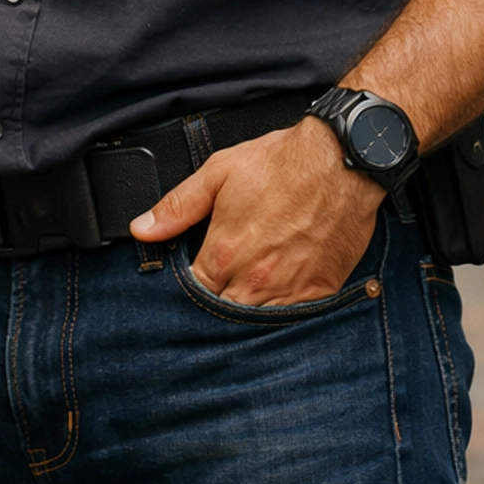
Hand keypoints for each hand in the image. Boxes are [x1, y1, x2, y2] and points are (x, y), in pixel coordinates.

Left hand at [132, 117, 384, 305]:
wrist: (343, 160)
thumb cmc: (282, 163)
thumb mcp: (219, 172)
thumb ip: (178, 206)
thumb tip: (141, 229)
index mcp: (224, 253)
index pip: (193, 293)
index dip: (190, 288)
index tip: (195, 277)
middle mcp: (254, 279)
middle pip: (223, 314)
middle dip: (218, 305)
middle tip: (222, 285)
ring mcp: (289, 290)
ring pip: (257, 323)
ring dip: (249, 311)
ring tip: (249, 290)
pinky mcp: (319, 291)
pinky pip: (294, 319)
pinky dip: (283, 311)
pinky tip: (280, 292)